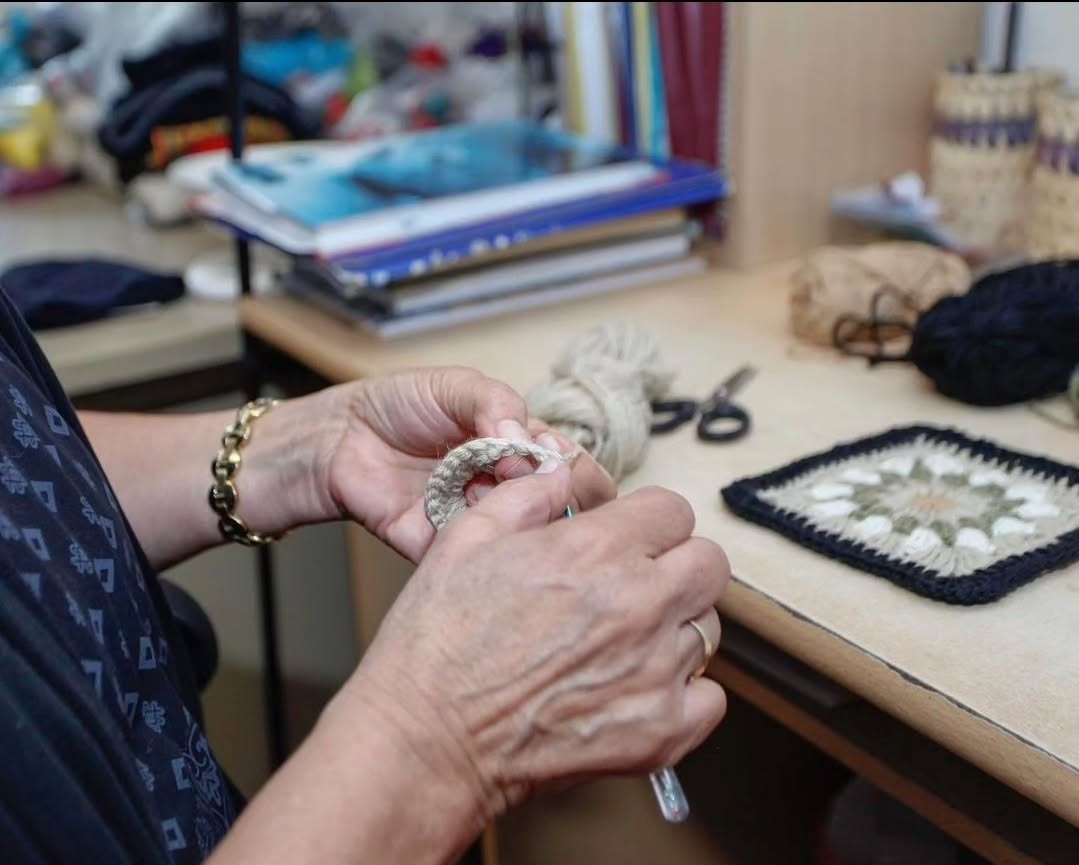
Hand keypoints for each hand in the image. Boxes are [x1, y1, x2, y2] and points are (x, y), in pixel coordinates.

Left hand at [319, 367, 615, 560]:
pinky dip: (473, 532)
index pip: (577, 469)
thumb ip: (496, 403)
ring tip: (479, 482)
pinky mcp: (443, 547)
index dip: (576, 470)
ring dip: (508, 508)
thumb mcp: (456, 385)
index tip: (551, 456)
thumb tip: (524, 440)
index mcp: (523, 450)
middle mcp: (509, 490)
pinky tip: (459, 504)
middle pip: (561, 510)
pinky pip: (472, 553)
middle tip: (518, 472)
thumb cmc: (400, 405)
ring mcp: (479, 520)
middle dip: (553, 495)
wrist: (339, 435)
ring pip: (521, 534)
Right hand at [339, 465, 729, 822]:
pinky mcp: (661, 731)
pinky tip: (637, 689)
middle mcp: (639, 604)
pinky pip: (712, 699)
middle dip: (677, 566)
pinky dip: (684, 694)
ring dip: (674, 630)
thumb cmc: (438, 643)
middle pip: (709, 564)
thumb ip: (527, 495)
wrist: (427, 739)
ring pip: (707, 630)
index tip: (629, 540)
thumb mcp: (467, 538)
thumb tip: (563, 477)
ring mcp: (656, 670)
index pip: (674, 510)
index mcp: (596, 549)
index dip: (649, 522)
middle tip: (637, 586)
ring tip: (623, 644)